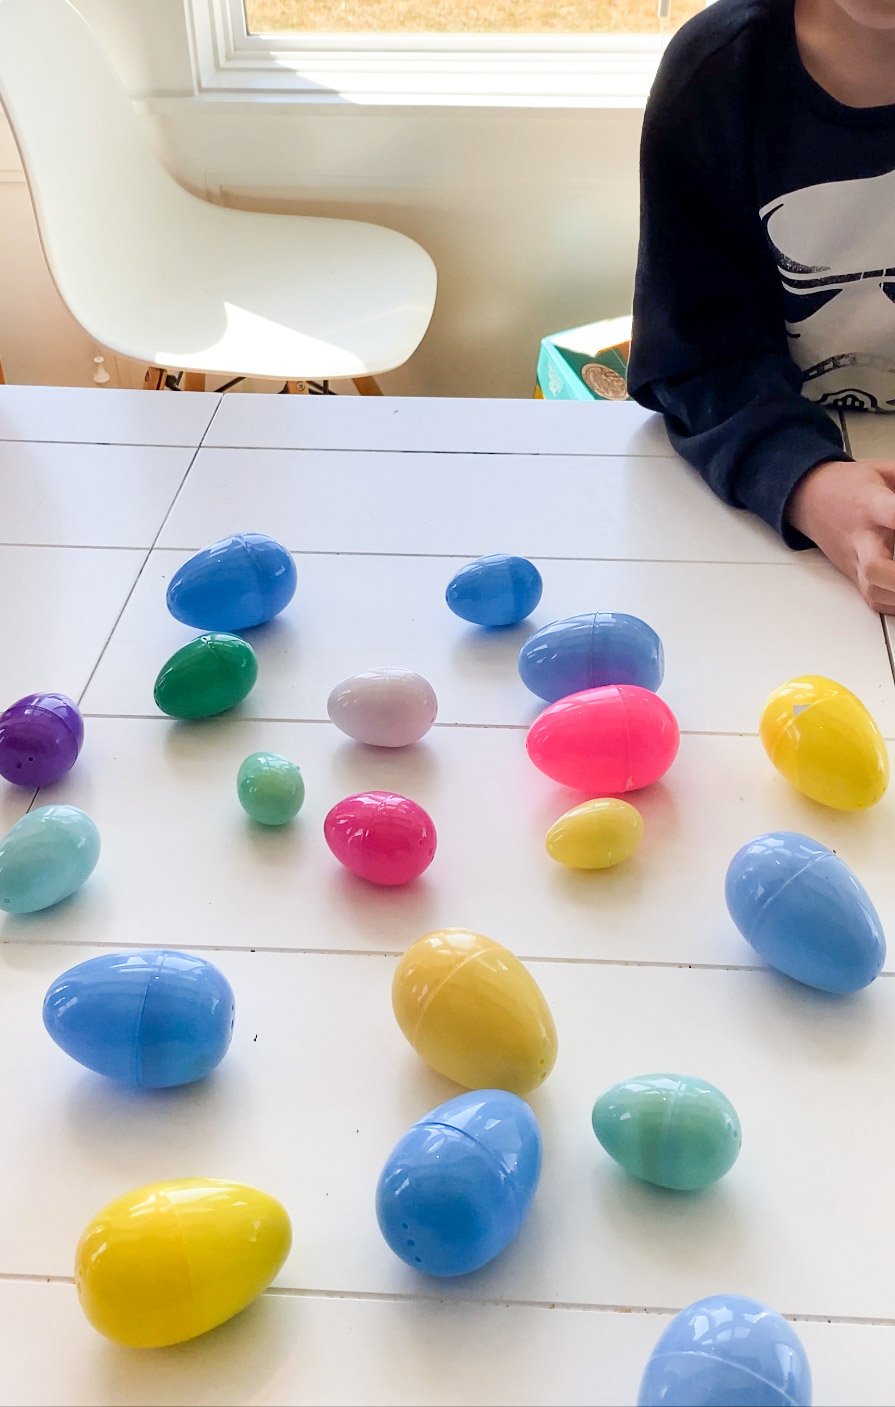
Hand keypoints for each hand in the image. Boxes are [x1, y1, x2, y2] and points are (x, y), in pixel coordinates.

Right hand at [786, 459, 894, 612]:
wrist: (809, 500)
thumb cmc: (849, 486)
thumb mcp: (883, 471)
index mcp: (869, 505)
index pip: (893, 514)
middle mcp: (859, 538)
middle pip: (877, 567)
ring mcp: (853, 561)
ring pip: (874, 591)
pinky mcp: (852, 576)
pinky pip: (874, 600)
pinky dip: (894, 603)